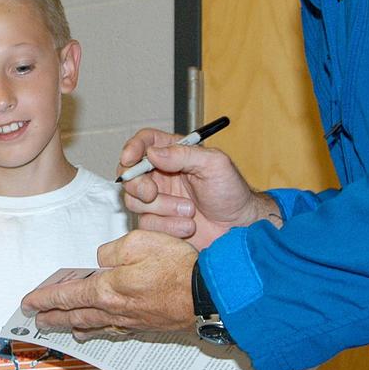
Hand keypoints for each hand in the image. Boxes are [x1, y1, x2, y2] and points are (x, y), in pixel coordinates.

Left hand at [21, 230, 198, 335]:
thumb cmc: (178, 266)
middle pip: (75, 315)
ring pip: (94, 325)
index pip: (67, 296)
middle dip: (53, 317)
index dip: (45, 299)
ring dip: (73, 326)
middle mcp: (115, 310)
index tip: (28, 303)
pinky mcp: (146, 325)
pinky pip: (113, 329)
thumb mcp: (140, 242)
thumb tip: (102, 260)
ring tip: (62, 327)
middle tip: (36, 320)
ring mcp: (131, 321)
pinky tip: (99, 329)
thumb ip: (113, 250)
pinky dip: (99, 330)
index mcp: (108, 289)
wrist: (208, 295)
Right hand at [118, 128, 276, 248]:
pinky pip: (146, 225)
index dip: (132, 148)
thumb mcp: (215, 164)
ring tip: (189, 211)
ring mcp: (158, 200)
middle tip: (152, 193)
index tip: (129, 159)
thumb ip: (184, 154)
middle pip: (130, 174)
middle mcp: (162, 175)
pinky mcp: (159, 223)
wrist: (239, 228)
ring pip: (135, 201)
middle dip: (137, 184)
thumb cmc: (231, 192)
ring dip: (162, 208)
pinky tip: (188, 226)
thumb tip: (153, 152)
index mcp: (174, 154)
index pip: (145, 142)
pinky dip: (167, 226)